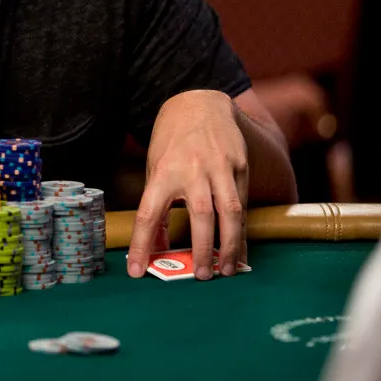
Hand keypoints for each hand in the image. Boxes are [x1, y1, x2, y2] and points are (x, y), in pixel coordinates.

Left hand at [128, 91, 248, 280]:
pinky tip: (240, 249)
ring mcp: (220, 167)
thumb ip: (158, 206)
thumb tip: (159, 248)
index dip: (142, 245)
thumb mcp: (155, 168)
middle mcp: (192, 169)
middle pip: (200, 216)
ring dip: (230, 245)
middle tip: (202, 276)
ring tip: (227, 270)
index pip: (149, 215)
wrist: (200, 104)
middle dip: (202, 250)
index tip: (137, 270)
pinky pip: (243, 204)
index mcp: (163, 172)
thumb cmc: (172, 142)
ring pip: (230, 212)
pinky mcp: (240, 166)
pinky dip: (241, 230)